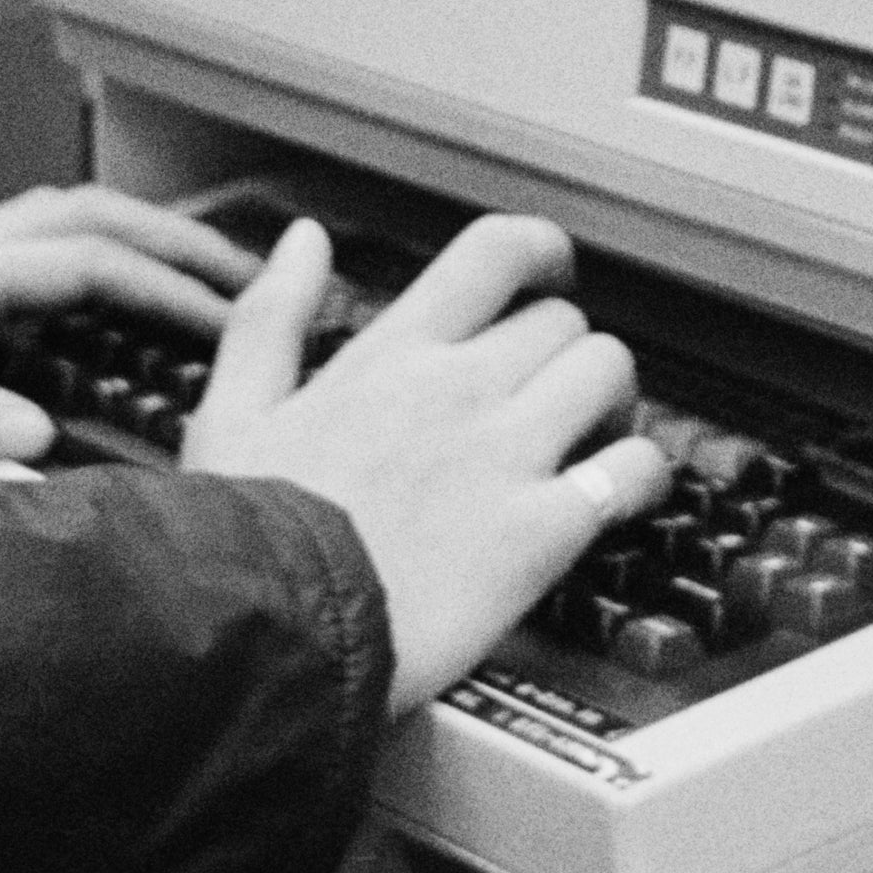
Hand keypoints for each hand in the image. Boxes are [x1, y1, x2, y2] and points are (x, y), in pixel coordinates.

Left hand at [0, 183, 258, 463]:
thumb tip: (41, 433)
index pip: (95, 266)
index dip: (173, 293)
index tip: (240, 324)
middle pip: (104, 218)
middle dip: (187, 246)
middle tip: (258, 282)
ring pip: (78, 213)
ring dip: (150, 234)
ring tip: (208, 272)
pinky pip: (47, 230)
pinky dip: (103, 241)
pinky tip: (115, 275)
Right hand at [184, 214, 663, 718]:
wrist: (262, 633)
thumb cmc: (240, 534)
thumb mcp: (230, 407)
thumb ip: (272, 314)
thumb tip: (303, 239)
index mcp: (392, 356)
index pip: (494, 254)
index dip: (541, 250)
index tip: (550, 272)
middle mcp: (459, 390)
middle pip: (561, 320)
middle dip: (564, 349)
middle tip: (551, 391)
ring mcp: (506, 458)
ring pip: (608, 372)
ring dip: (611, 398)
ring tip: (591, 435)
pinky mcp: (540, 533)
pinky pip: (632, 472)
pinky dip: (642, 477)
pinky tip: (621, 499)